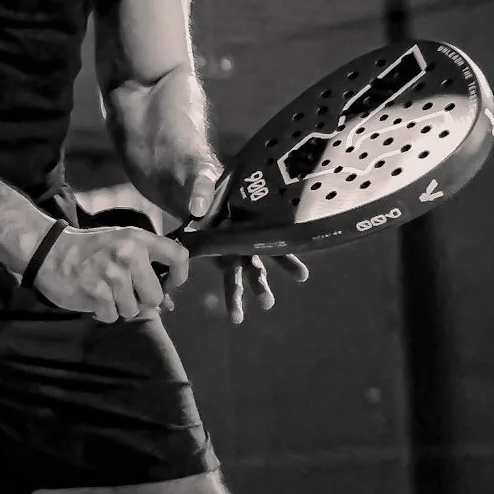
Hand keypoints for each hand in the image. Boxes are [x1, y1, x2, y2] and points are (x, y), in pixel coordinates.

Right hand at [33, 226, 189, 322]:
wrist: (50, 252)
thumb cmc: (91, 249)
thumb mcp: (121, 246)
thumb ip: (146, 268)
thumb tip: (168, 303)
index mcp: (139, 239)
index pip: (179, 256)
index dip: (179, 276)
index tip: (168, 284)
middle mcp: (129, 255)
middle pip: (155, 296)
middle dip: (142, 300)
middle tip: (126, 291)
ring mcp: (112, 275)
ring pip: (132, 310)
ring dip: (120, 306)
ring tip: (105, 291)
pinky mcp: (96, 293)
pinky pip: (112, 316)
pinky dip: (103, 312)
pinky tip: (94, 297)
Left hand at [173, 161, 311, 324]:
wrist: (192, 181)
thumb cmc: (206, 177)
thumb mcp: (202, 177)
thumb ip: (200, 188)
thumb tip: (197, 209)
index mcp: (254, 220)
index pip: (277, 239)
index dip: (287, 259)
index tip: (301, 277)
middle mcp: (249, 236)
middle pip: (262, 262)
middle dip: (264, 283)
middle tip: (267, 303)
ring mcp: (235, 247)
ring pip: (246, 274)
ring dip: (247, 294)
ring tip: (243, 316)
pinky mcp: (219, 252)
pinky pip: (226, 274)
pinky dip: (229, 293)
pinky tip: (234, 314)